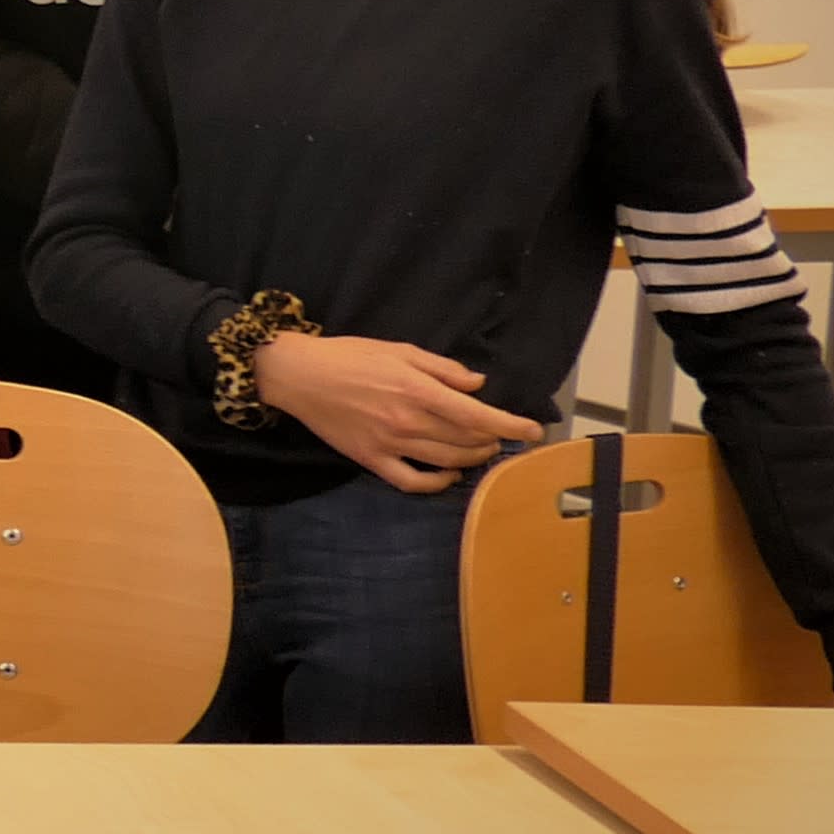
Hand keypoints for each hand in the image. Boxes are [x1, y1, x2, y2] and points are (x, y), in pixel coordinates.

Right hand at [246, 330, 538, 492]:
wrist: (299, 375)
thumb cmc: (349, 356)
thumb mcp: (399, 350)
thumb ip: (441, 369)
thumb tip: (476, 385)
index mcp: (418, 391)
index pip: (477, 415)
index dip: (511, 425)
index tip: (534, 431)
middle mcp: (408, 422)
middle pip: (467, 440)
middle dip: (493, 439)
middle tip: (500, 434)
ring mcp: (390, 444)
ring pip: (447, 461)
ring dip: (473, 458)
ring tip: (482, 450)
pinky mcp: (371, 459)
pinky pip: (412, 481)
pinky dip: (438, 482)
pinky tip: (450, 474)